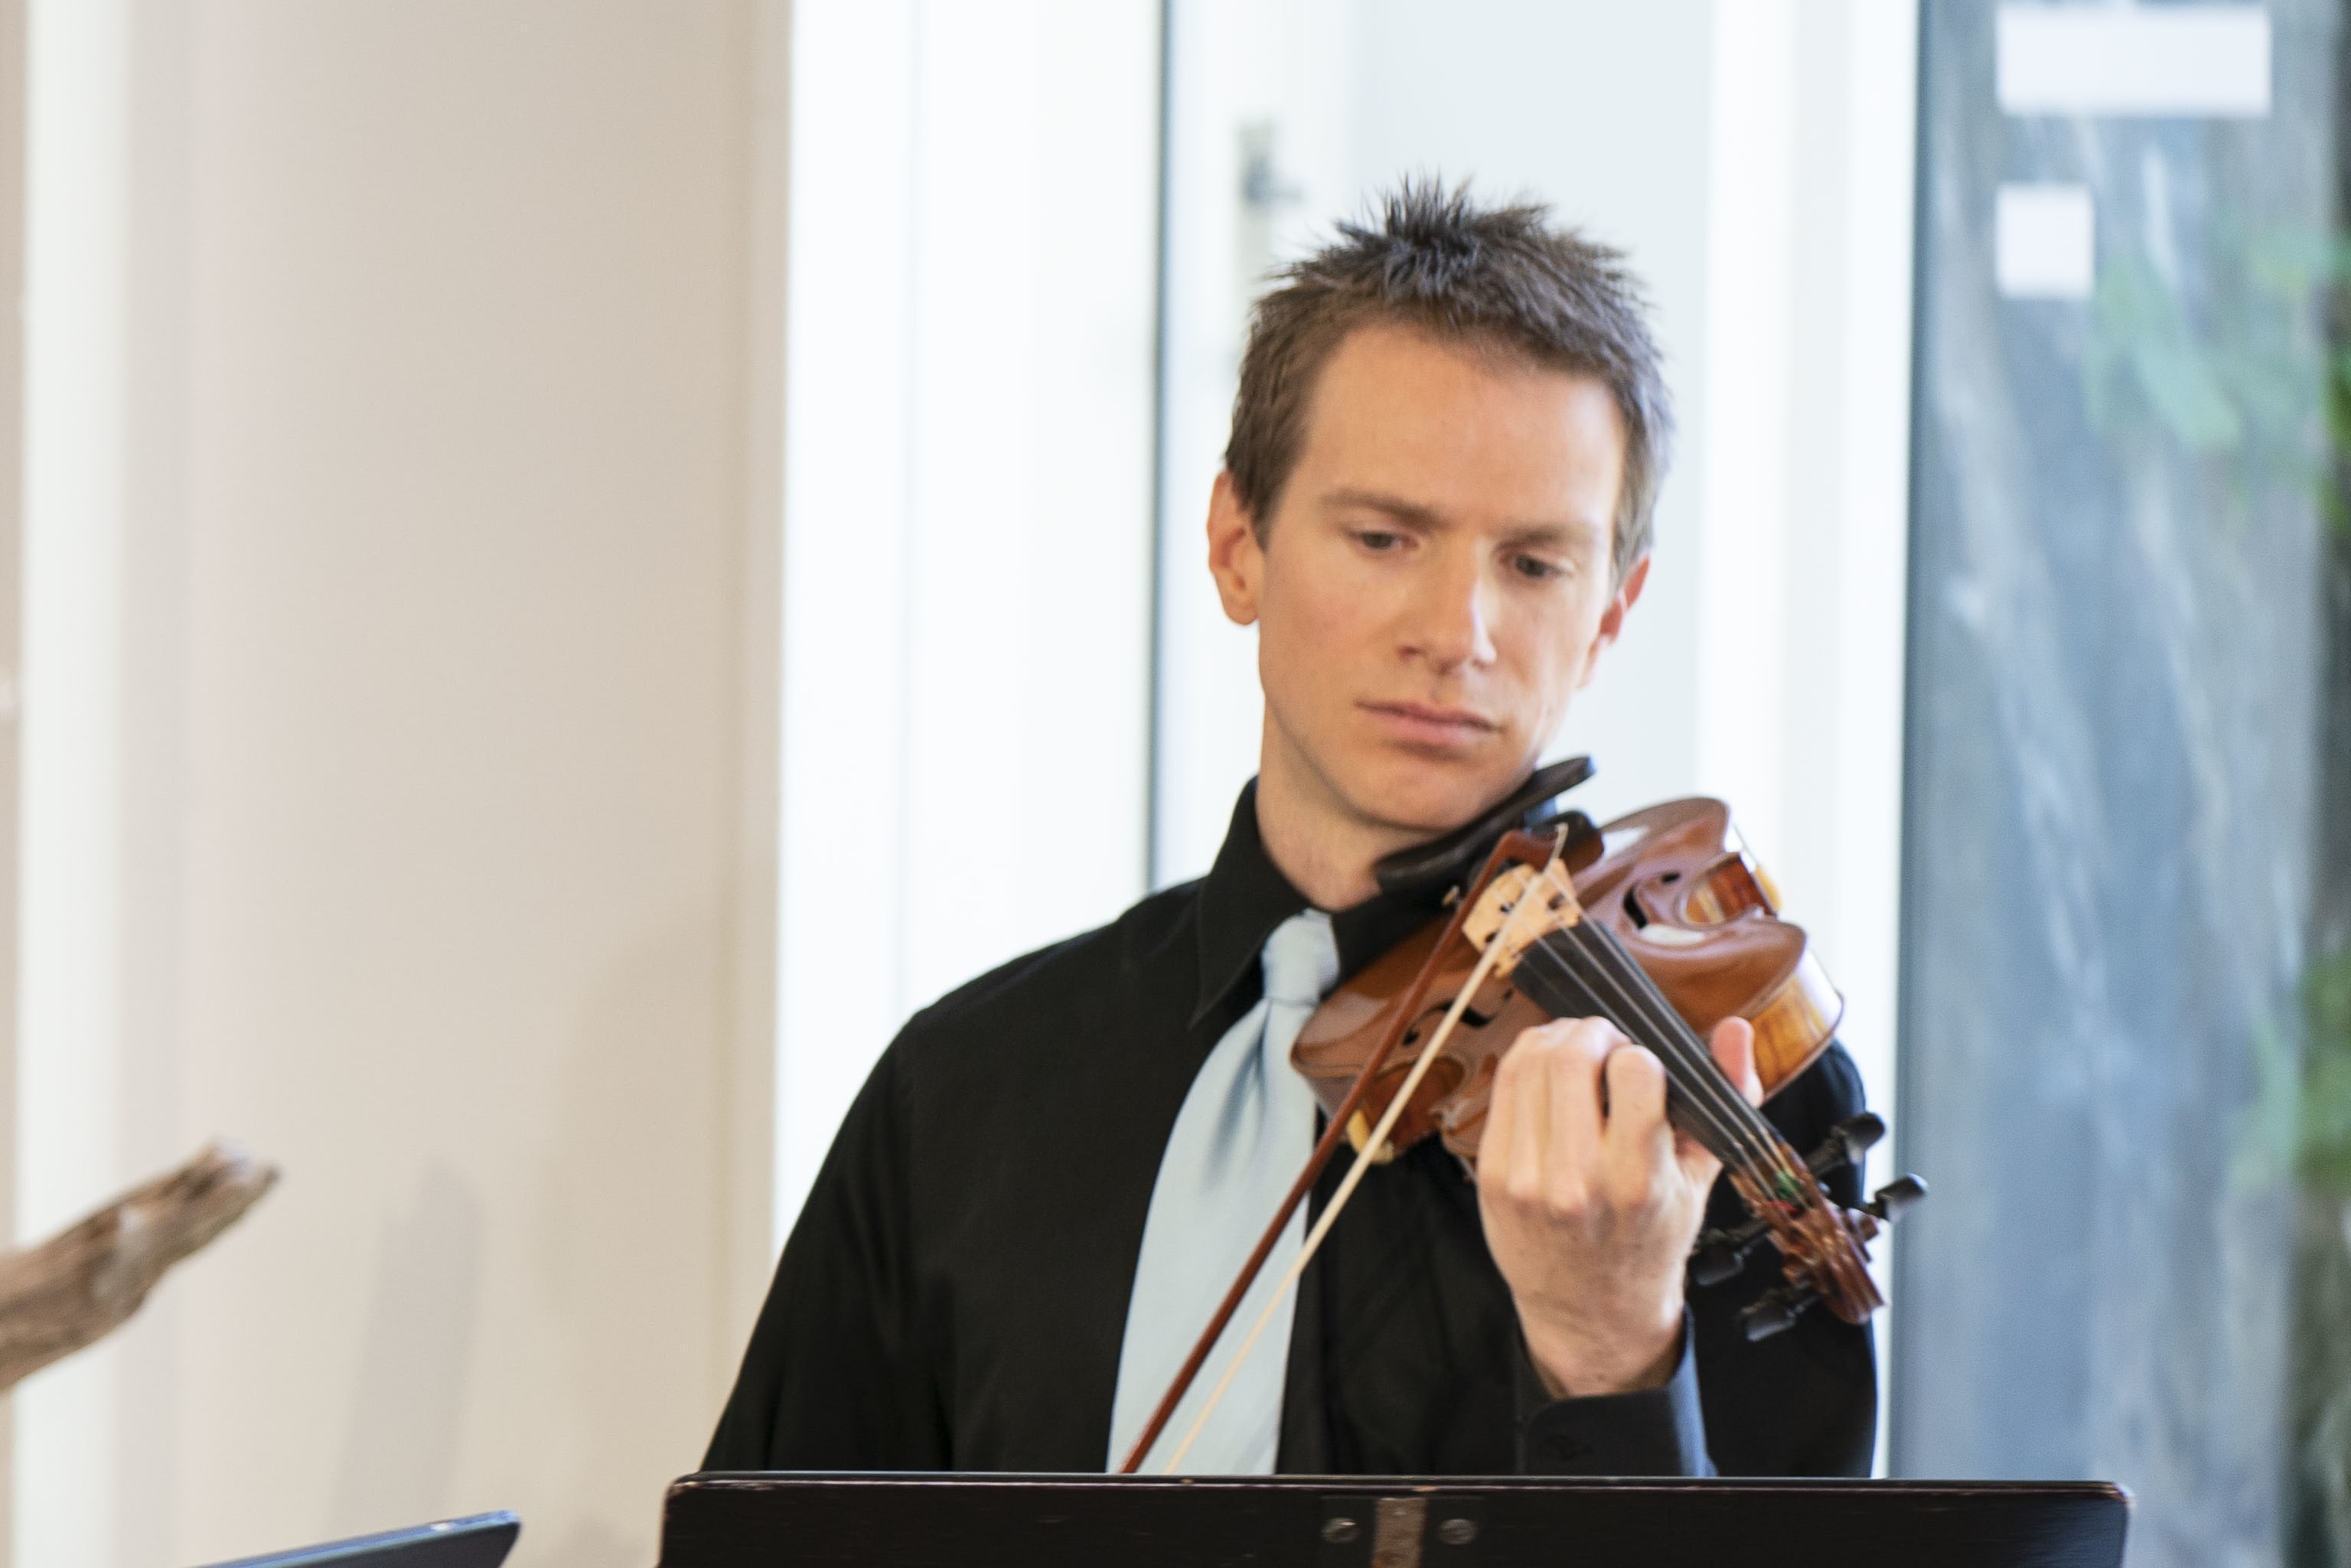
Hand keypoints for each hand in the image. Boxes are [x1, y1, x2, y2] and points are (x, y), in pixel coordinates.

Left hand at [1475, 1014, 1759, 1398]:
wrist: (1590, 1311)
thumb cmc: (1651, 1239)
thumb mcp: (1699, 1179)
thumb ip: (1726, 1099)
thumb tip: (1737, 1028)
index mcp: (1640, 1180)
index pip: (1635, 1070)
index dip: (1641, 1055)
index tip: (1642, 1069)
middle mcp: (1579, 1180)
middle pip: (1573, 1057)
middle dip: (1594, 1033)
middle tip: (1607, 1046)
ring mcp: (1528, 1178)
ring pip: (1530, 1062)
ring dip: (1558, 1040)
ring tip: (1578, 1055)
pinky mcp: (1494, 1175)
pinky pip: (1502, 1088)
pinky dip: (1526, 1065)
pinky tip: (1548, 1078)